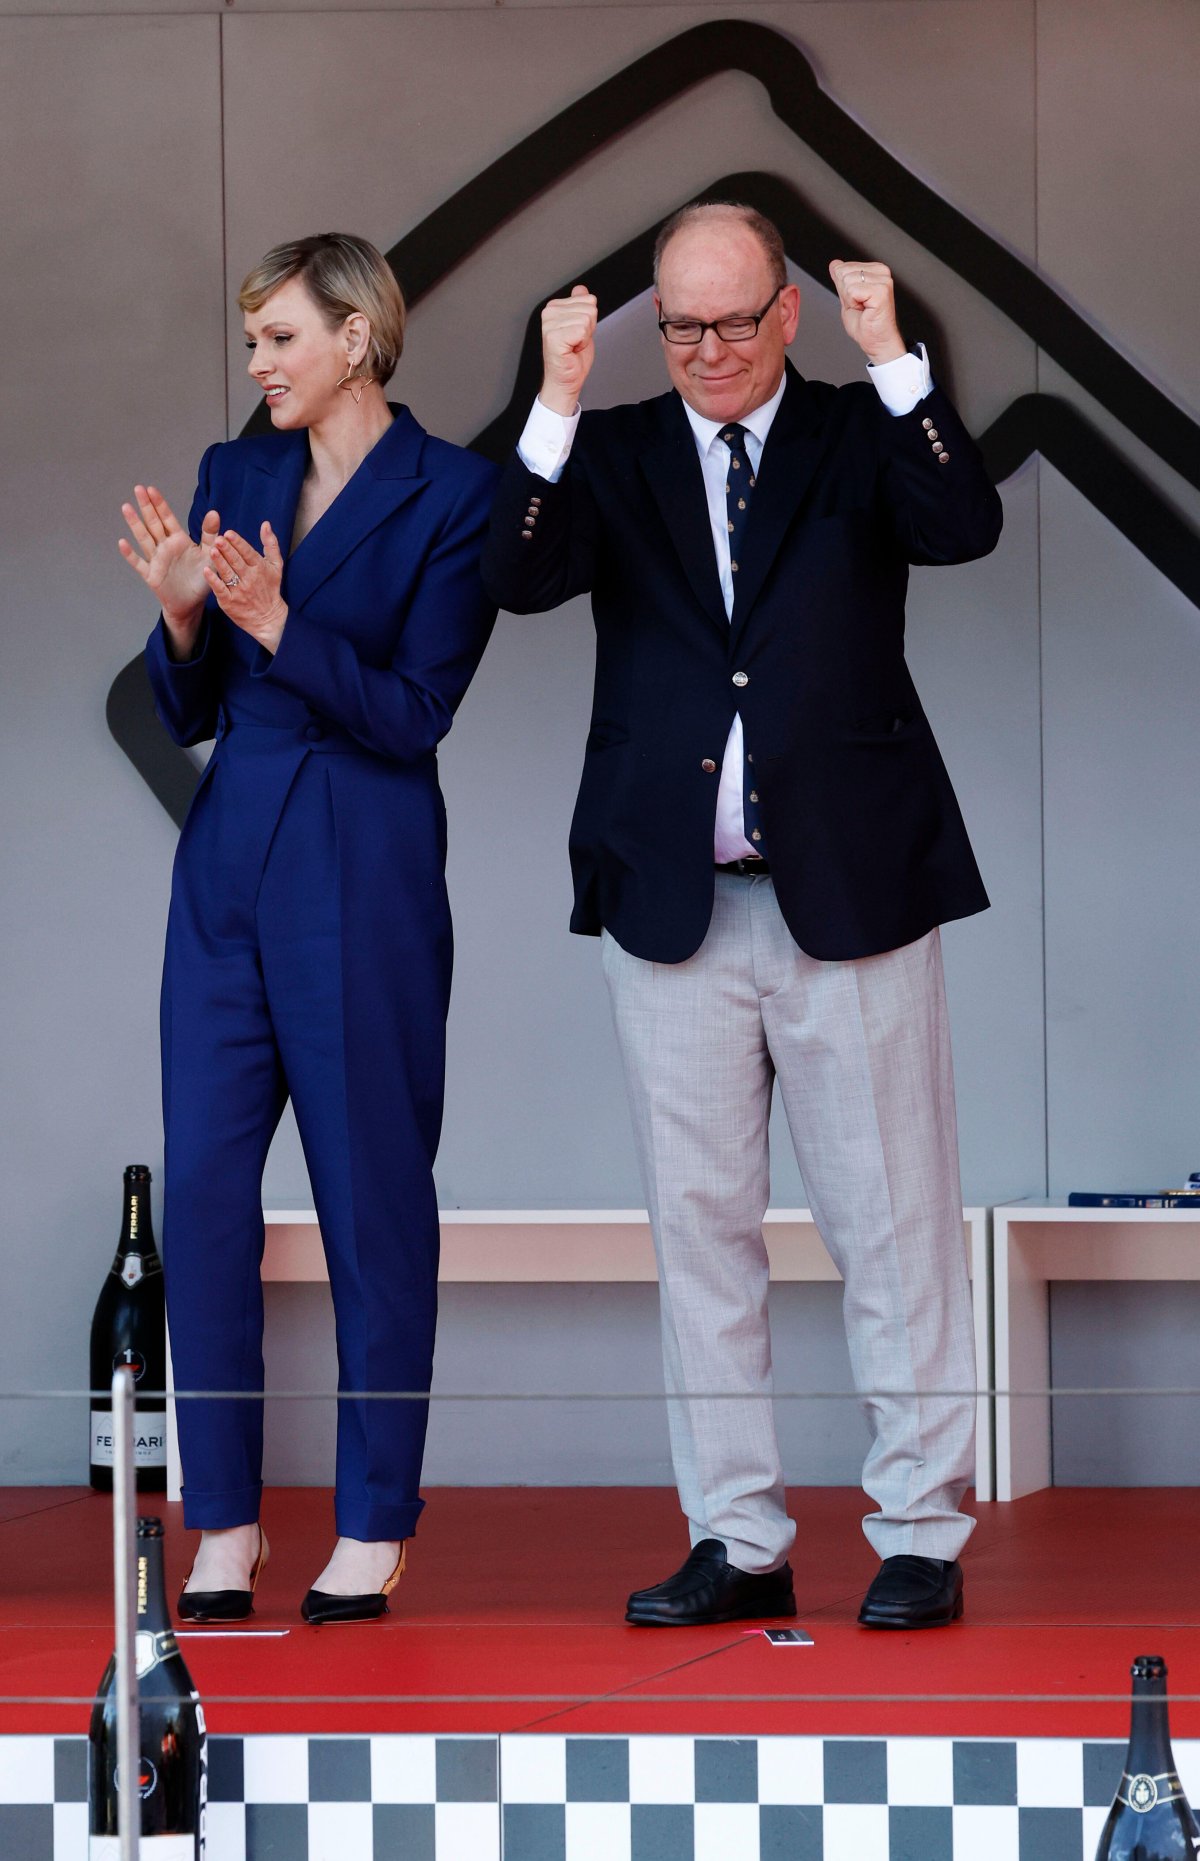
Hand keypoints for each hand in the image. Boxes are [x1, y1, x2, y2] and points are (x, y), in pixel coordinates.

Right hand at [118, 485, 219, 658]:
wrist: (191, 603)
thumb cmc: (200, 578)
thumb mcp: (209, 555)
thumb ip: (210, 534)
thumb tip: (215, 512)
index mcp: (178, 540)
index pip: (168, 518)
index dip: (160, 504)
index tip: (151, 489)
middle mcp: (165, 547)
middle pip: (153, 523)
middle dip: (146, 506)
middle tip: (138, 488)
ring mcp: (156, 560)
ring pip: (144, 538)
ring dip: (135, 524)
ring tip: (126, 507)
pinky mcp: (151, 575)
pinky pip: (139, 563)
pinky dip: (130, 554)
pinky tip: (122, 543)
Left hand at [203, 523, 287, 655]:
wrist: (268, 619)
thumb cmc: (270, 589)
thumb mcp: (276, 565)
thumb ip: (270, 544)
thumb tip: (266, 524)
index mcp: (260, 568)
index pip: (248, 553)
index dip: (238, 543)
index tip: (229, 533)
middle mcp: (250, 579)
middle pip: (237, 562)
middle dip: (227, 550)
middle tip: (217, 539)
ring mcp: (239, 591)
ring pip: (228, 574)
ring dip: (219, 562)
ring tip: (211, 551)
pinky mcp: (230, 602)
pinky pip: (220, 589)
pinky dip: (214, 580)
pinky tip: (206, 571)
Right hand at [539, 284, 596, 416]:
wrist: (565, 380)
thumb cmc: (571, 358)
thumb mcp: (581, 326)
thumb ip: (580, 305)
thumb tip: (581, 289)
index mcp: (555, 307)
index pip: (588, 299)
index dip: (590, 320)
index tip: (577, 334)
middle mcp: (549, 313)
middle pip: (589, 307)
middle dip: (589, 328)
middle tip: (576, 341)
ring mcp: (549, 324)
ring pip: (586, 319)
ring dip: (585, 337)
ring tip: (573, 346)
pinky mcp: (553, 336)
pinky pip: (582, 330)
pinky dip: (581, 343)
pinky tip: (572, 350)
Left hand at [828, 261, 905, 363]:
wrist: (877, 341)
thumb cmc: (867, 324)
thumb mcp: (847, 298)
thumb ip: (841, 280)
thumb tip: (834, 264)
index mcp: (875, 270)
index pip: (843, 267)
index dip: (844, 289)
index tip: (858, 301)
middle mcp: (881, 272)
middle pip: (844, 272)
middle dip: (846, 294)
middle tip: (860, 306)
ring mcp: (883, 280)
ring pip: (847, 281)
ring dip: (850, 300)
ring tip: (864, 308)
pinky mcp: (881, 291)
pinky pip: (852, 291)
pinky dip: (854, 303)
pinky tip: (866, 310)